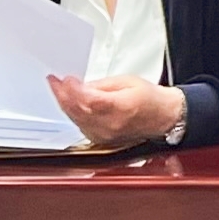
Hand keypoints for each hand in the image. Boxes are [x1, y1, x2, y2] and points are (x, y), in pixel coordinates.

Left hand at [47, 72, 186, 147]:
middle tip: (55, 82)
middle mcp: (110, 125)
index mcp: (121, 108)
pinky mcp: (100, 139)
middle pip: (77, 110)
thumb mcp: (128, 81)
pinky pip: (79, 125)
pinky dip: (73, 114)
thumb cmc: (151, 99)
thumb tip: (81, 86)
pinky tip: (71, 104)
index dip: (73, 90)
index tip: (65, 80)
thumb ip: (101, 85)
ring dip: (65, 104)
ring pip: (75, 119)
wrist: (163, 117)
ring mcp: (104, 135)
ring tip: (60, 91)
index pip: (88, 100)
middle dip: (63, 95)